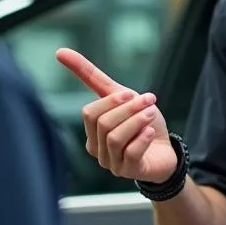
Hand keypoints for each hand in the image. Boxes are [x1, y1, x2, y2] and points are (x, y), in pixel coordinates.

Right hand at [55, 48, 176, 182]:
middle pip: (102, 124)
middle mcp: (97, 150)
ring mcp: (111, 164)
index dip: (112, 101)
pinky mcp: (128, 172)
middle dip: (128, 109)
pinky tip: (150, 132)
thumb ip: (91, 77)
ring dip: (137, 121)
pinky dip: (142, 139)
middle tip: (148, 100)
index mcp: (91, 132)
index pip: (89, 114)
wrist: (165, 151)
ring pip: (115, 138)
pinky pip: (130, 153)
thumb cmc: (141, 123)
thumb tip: (60, 52)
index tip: (132, 93)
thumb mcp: (121, 96)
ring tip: (151, 114)